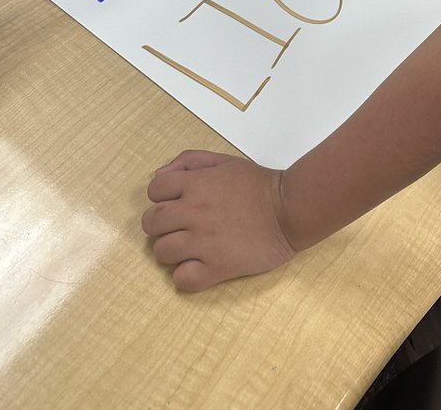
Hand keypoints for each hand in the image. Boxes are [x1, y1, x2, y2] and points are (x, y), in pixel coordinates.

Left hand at [142, 150, 296, 290]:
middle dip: (160, 225)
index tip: (175, 203)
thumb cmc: (258, 185)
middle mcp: (194, 212)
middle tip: (178, 227)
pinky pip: (183, 280)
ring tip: (189, 248)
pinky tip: (198, 267)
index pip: (154, 190)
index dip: (161, 197)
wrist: (289, 210)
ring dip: (171, 250)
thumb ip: (190, 161)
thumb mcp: (224, 161)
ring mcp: (204, 242)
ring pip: (162, 252)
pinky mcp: (218, 267)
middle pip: (151, 223)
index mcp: (196, 184)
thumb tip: (159, 176)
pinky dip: (186, 276)